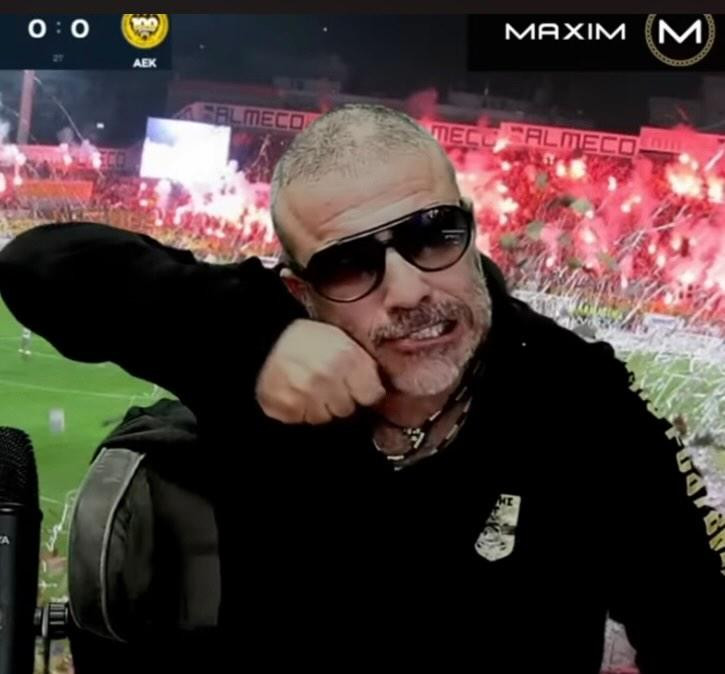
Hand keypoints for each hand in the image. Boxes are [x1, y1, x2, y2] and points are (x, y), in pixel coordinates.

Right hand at [255, 319, 385, 423]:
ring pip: (323, 418)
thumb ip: (363, 364)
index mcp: (346, 357)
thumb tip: (380, 390)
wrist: (265, 338)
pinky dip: (298, 410)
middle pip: (347, 409)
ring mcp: (303, 394)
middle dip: (339, 398)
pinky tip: (294, 392)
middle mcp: (326, 377)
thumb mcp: (342, 339)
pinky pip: (300, 419)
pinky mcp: (283, 407)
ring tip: (308, 385)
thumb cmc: (306, 338)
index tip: (356, 386)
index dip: (364, 391)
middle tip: (325, 381)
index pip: (372, 395)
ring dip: (318, 406)